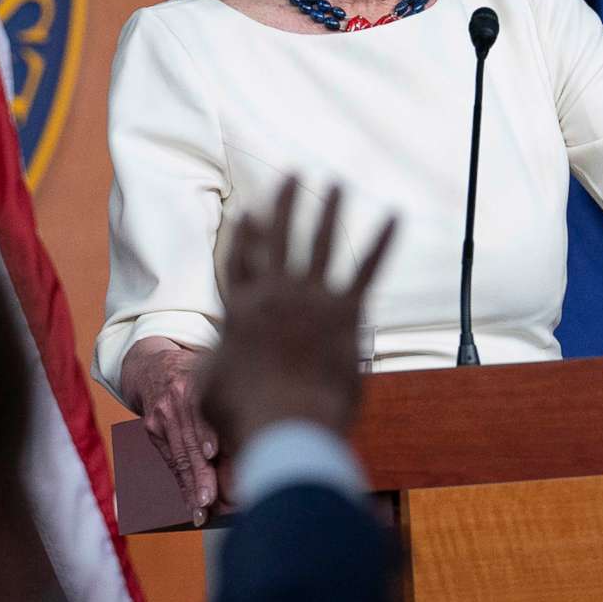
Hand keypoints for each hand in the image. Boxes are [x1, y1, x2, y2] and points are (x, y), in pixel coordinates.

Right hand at [123, 339, 219, 524]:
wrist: (155, 366)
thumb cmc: (201, 376)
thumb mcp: (216, 378)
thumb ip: (232, 404)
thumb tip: (258, 440)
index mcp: (198, 382)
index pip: (202, 411)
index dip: (206, 433)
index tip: (211, 454)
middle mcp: (178, 397)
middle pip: (189, 440)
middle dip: (200, 472)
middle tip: (209, 499)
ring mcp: (162, 414)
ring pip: (179, 455)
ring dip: (190, 485)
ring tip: (200, 509)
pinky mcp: (152, 428)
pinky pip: (169, 460)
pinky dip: (181, 482)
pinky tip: (190, 500)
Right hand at [200, 179, 397, 452]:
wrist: (285, 425)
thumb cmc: (245, 418)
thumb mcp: (210, 389)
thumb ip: (211, 367)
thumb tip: (207, 365)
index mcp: (240, 310)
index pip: (241, 260)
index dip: (248, 234)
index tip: (252, 211)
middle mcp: (273, 295)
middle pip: (280, 237)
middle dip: (287, 202)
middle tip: (294, 175)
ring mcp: (310, 300)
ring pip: (321, 243)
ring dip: (330, 210)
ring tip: (338, 184)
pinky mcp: (345, 313)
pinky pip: (367, 269)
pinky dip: (382, 241)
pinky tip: (395, 217)